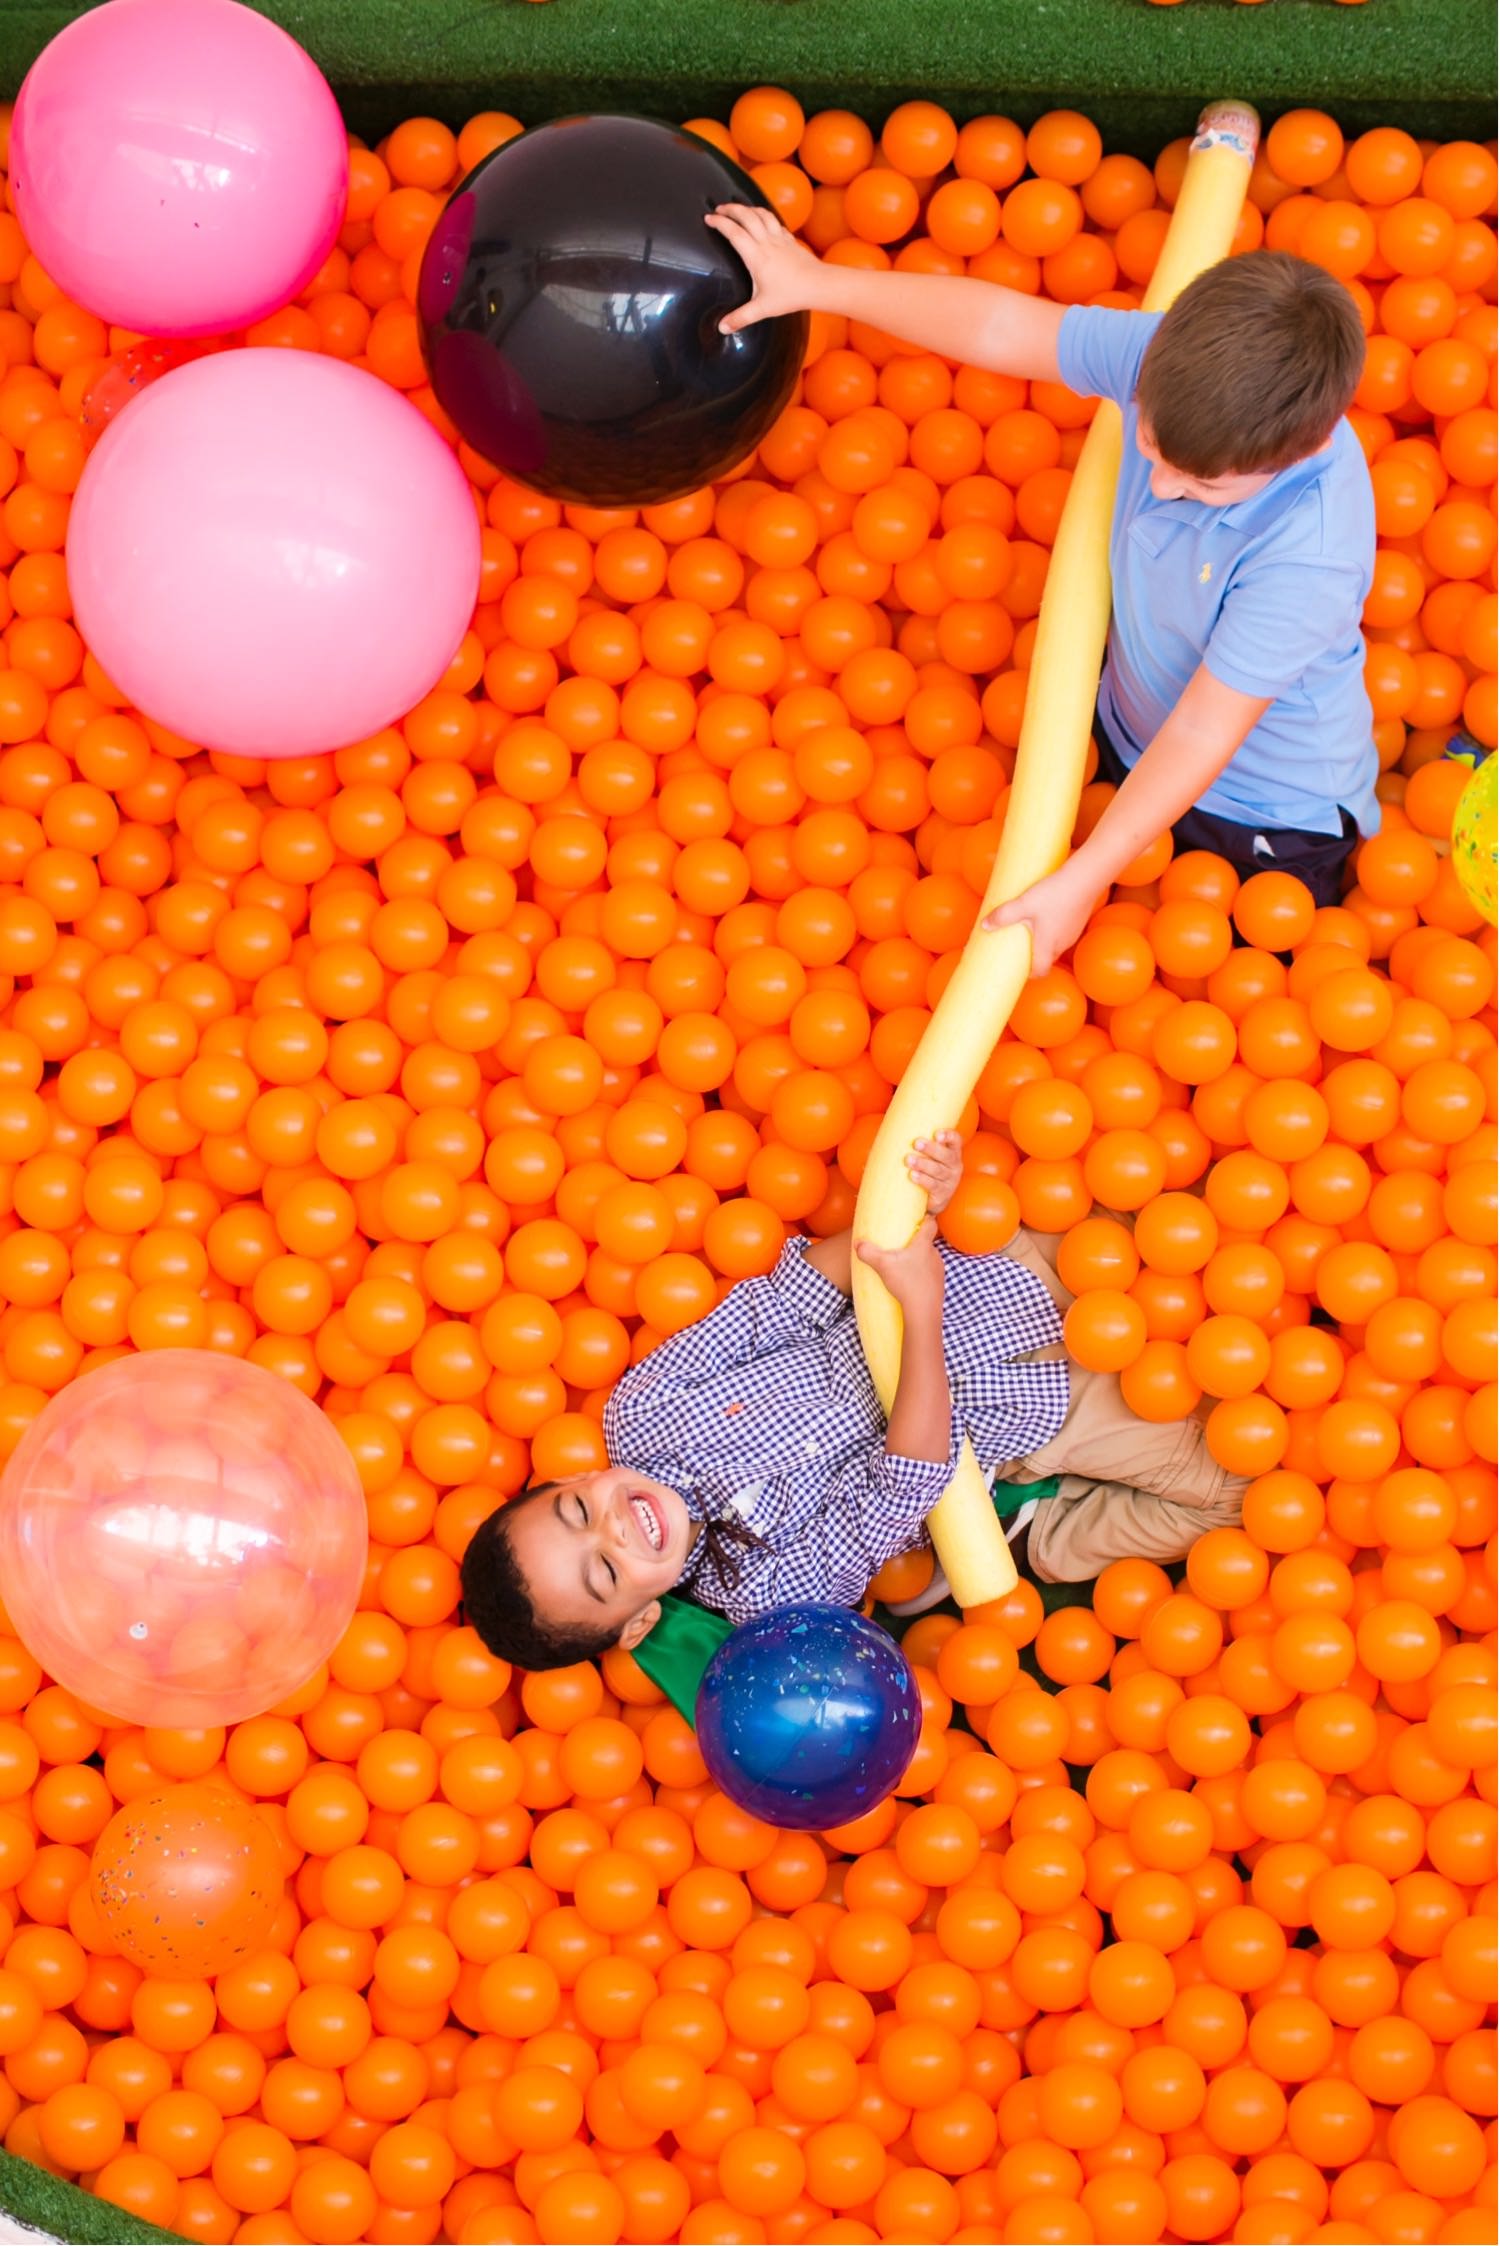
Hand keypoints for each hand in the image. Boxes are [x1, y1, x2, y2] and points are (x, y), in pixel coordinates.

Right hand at [706, 203, 823, 331]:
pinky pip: (775, 221)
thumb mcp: (762, 309)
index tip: (709, 218)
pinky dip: (765, 216)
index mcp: (756, 256)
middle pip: (746, 216)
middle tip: (719, 208)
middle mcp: (767, 242)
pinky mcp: (790, 239)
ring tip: (738, 209)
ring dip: (748, 208)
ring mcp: (780, 238)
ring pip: (762, 214)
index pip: (734, 232)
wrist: (818, 285)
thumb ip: (741, 317)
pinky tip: (763, 220)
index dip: (720, 223)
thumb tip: (722, 328)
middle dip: (731, 209)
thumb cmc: (791, 296)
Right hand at [857, 1217, 944, 1310]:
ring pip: (929, 1259)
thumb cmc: (905, 1282)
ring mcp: (939, 1270)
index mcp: (923, 1245)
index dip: (926, 1219)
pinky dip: (921, 1276)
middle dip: (916, 1244)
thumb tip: (857, 1244)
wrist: (924, 1310)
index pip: (931, 1224)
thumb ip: (868, 1252)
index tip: (919, 1219)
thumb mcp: (882, 1265)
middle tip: (901, 1247)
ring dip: (918, 1261)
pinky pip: (930, 1275)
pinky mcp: (939, 1285)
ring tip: (904, 1268)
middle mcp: (934, 1254)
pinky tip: (910, 1284)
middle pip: (927, 1243)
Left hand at [905, 1129, 963, 1215]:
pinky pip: (933, 1186)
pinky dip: (923, 1180)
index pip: (955, 1141)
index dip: (948, 1136)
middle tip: (916, 1143)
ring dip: (923, 1164)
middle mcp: (954, 1166)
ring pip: (938, 1171)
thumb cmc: (926, 1170)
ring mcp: (950, 1181)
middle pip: (946, 1155)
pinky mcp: (942, 1194)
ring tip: (909, 1159)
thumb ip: (921, 1144)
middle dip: (931, 1148)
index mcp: (953, 1152)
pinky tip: (912, 1175)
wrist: (931, 1199)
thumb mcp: (929, 1156)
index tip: (937, 1133)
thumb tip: (895, 1130)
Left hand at [984, 858, 1103, 975]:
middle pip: (1046, 958)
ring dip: (1043, 941)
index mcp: (1048, 946)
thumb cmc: (1054, 894)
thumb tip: (984, 925)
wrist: (1085, 878)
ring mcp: (1072, 933)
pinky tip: (1046, 914)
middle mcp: (1062, 944)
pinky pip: (1063, 932)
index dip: (1029, 974)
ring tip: (1030, 928)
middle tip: (1018, 946)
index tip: (1019, 969)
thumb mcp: (1024, 904)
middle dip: (1033, 955)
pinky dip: (1053, 929)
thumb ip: (1003, 915)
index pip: (1040, 971)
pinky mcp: (1078, 921)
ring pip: (1055, 944)